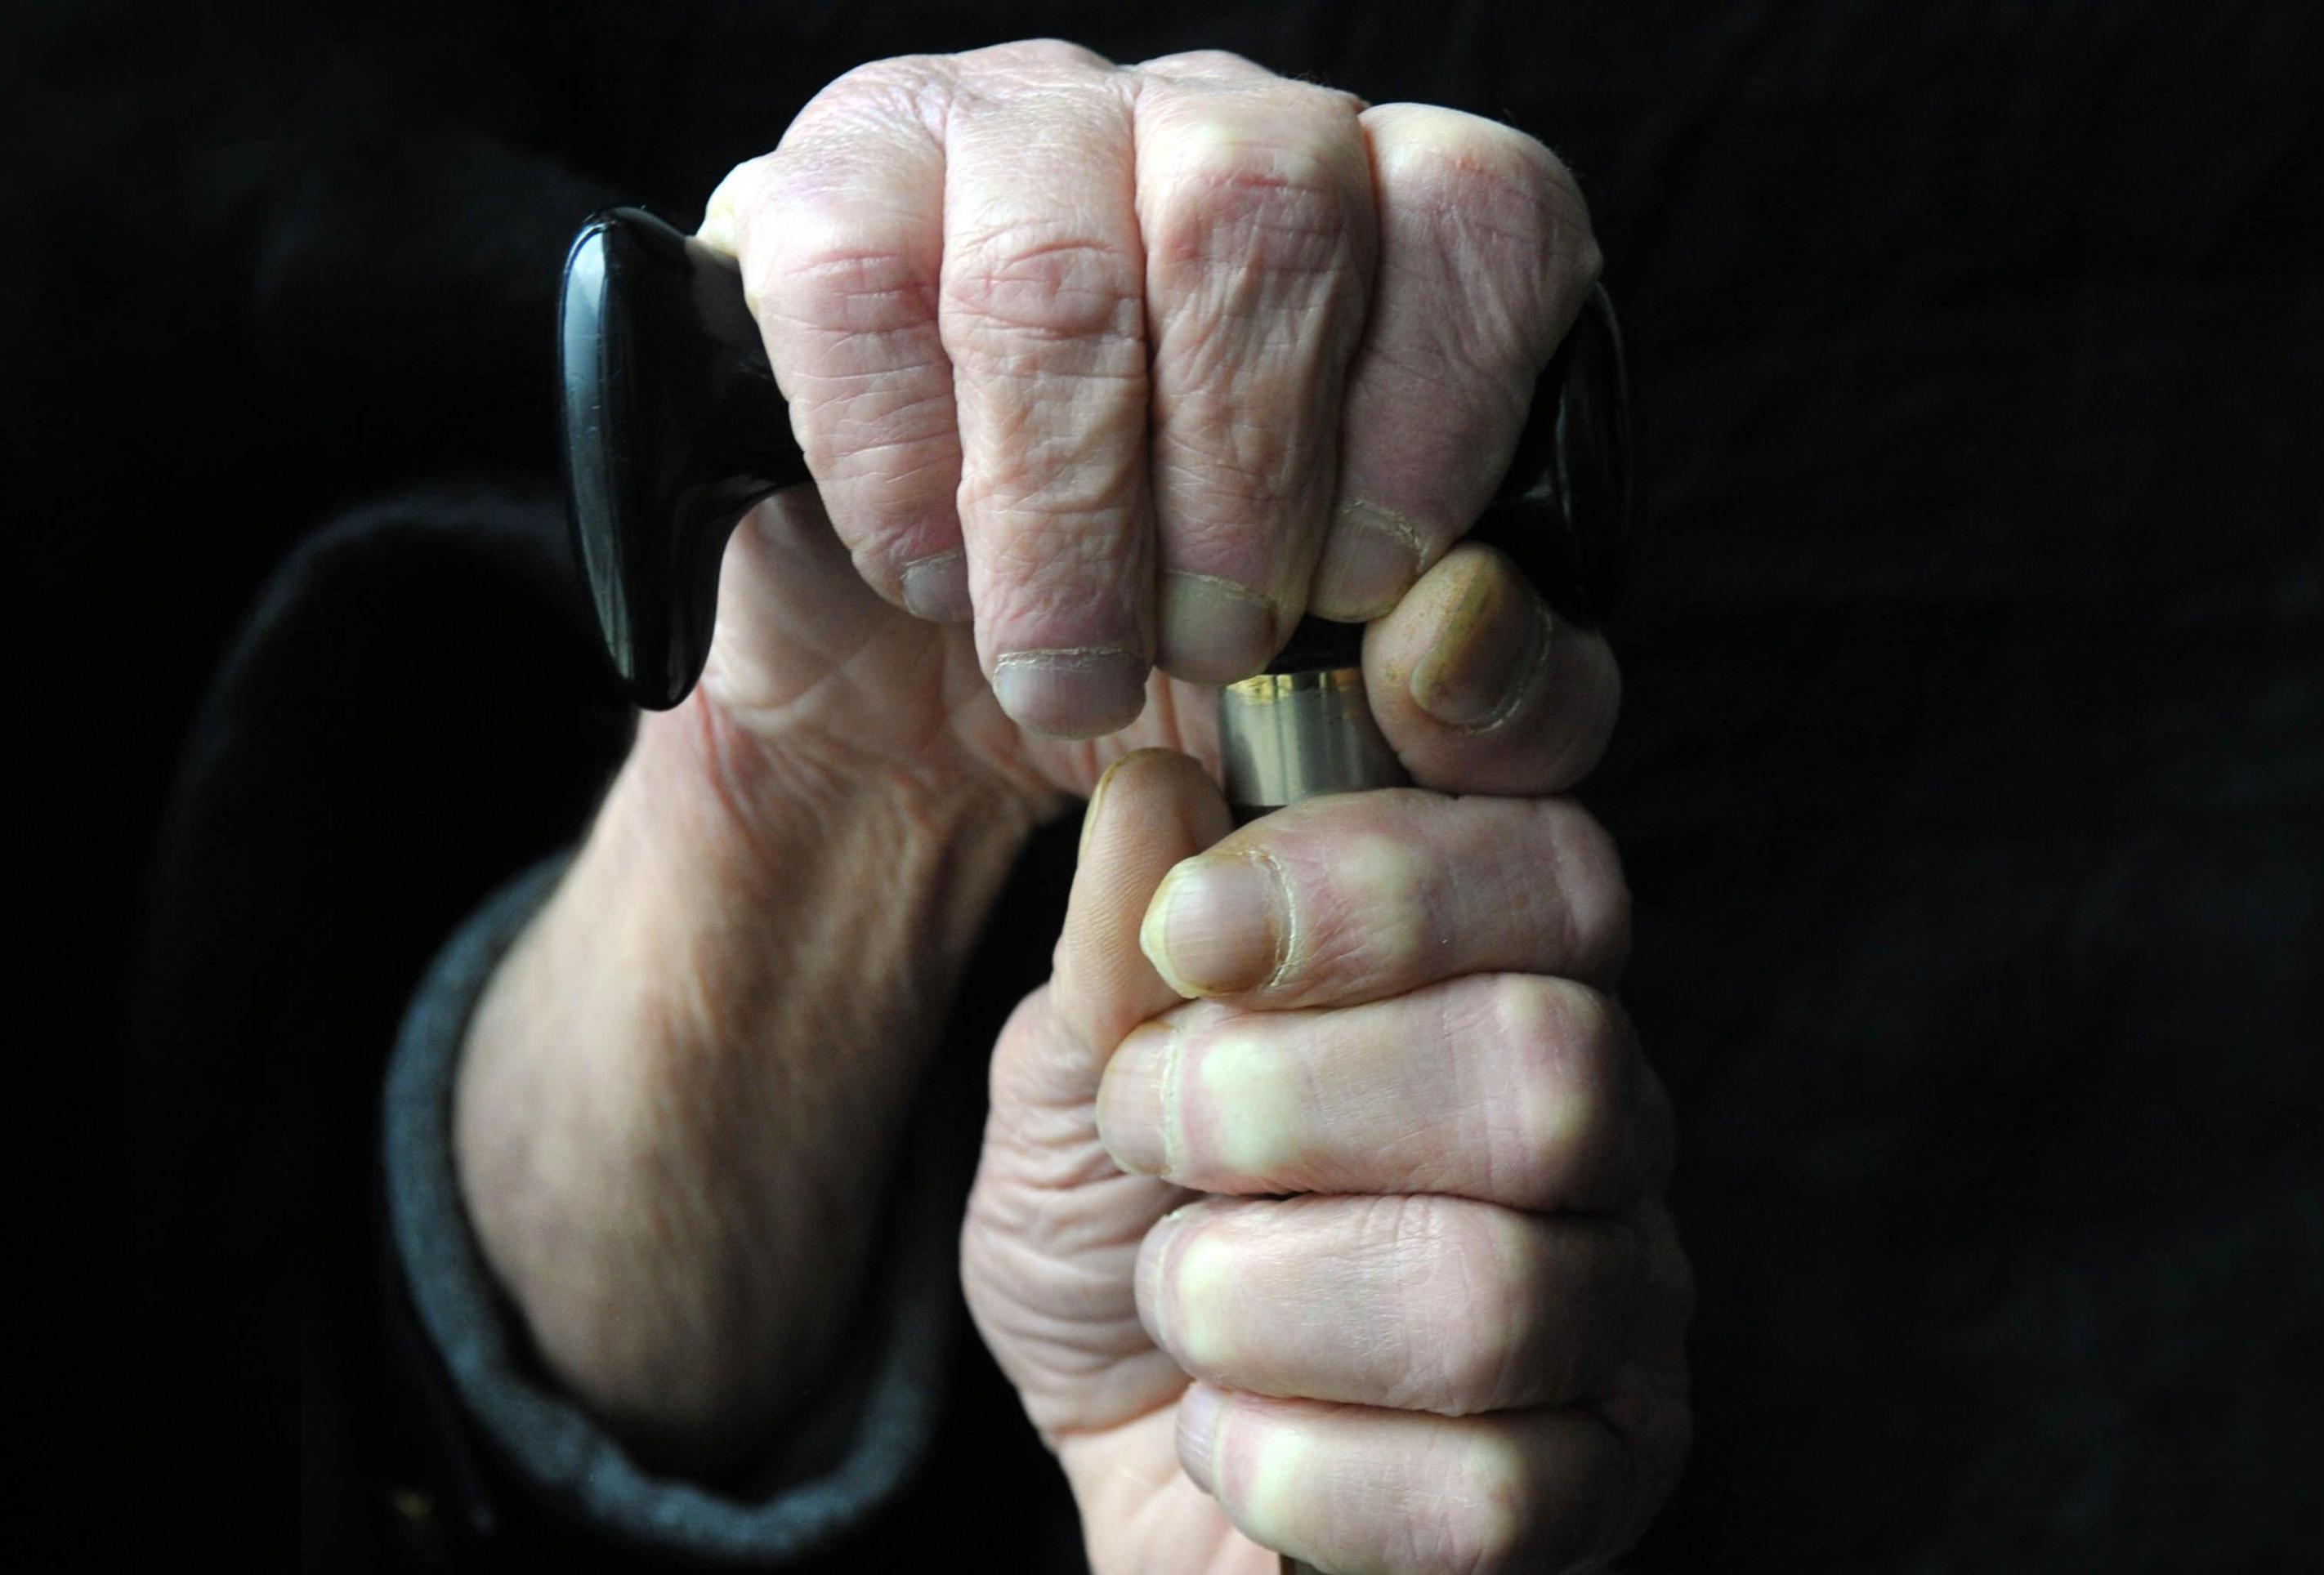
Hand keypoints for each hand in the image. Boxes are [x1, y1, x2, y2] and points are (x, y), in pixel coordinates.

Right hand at [700, 39, 1602, 734]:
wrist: (933, 673)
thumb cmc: (1180, 648)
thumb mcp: (1372, 702)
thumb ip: (1499, 693)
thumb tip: (1469, 634)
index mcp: (1386, 213)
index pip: (1477, 207)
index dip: (1438, 404)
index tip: (1368, 585)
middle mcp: (1209, 124)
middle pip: (1260, 215)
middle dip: (1239, 480)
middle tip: (1210, 644)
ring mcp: (1011, 128)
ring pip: (1052, 277)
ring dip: (1065, 520)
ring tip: (1067, 672)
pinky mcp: (824, 184)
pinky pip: (858, 294)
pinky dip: (901, 476)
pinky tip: (934, 576)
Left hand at [960, 564, 1685, 1574]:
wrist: (1165, 1504)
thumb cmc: (1137, 1248)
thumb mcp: (1076, 1082)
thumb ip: (1121, 947)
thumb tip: (1163, 791)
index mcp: (1484, 961)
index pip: (1555, 825)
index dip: (1477, 765)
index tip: (1255, 840)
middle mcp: (1595, 1109)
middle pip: (1551, 1056)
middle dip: (1287, 1093)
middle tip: (1158, 1123)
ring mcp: (1620, 1306)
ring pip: (1503, 1287)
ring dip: (1261, 1295)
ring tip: (1181, 1296)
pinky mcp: (1592, 1492)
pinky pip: (1486, 1490)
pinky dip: (1298, 1468)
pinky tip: (1237, 1438)